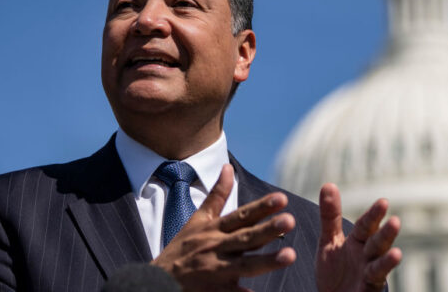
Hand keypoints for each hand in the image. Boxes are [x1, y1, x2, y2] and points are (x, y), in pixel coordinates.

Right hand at [151, 164, 296, 291]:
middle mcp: (216, 247)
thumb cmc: (181, 250)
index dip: (261, 207)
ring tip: (290, 255)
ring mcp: (215, 271)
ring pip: (244, 265)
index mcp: (214, 229)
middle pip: (245, 238)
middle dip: (267, 229)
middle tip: (291, 220)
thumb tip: (229, 167)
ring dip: (266, 261)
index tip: (282, 198)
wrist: (156, 282)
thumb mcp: (197, 220)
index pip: (242, 216)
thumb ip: (217, 195)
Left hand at [315, 183, 401, 291]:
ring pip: (381, 266)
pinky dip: (379, 279)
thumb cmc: (335, 269)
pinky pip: (374, 283)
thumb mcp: (329, 241)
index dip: (374, 215)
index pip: (366, 226)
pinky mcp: (369, 289)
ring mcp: (370, 274)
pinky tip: (387, 277)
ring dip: (389, 261)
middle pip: (378, 243)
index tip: (383, 202)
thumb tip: (328, 183)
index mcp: (358, 241)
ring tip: (397, 254)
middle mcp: (367, 256)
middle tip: (395, 221)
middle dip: (386, 234)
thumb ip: (330, 216)